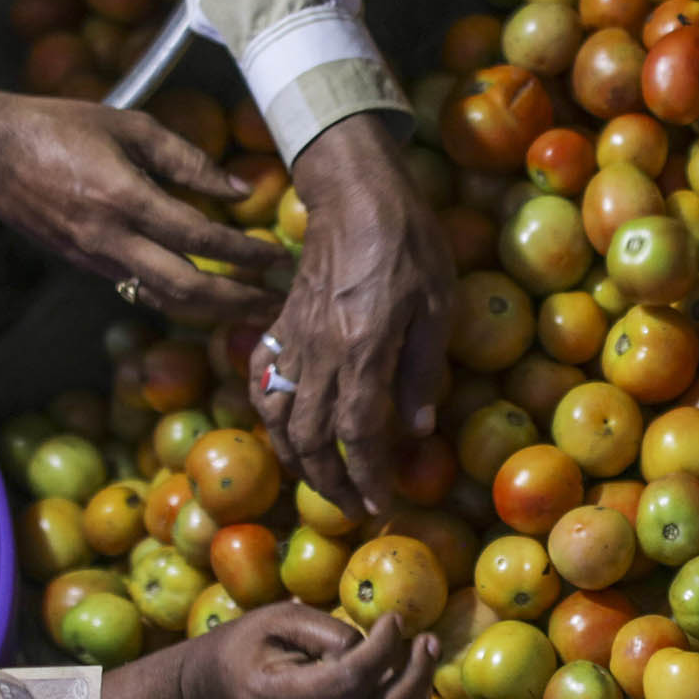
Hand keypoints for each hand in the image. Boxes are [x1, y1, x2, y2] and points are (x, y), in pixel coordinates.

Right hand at [0, 90, 283, 318]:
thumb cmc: (61, 127)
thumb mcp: (130, 127)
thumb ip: (188, 160)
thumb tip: (240, 190)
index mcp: (125, 198)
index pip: (199, 238)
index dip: (244, 253)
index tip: (277, 258)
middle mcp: (112, 238)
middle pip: (186, 288)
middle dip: (236, 302)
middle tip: (275, 305)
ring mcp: (97, 259)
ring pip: (164, 299)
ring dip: (211, 311)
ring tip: (250, 311)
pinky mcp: (86, 266)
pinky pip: (141, 290)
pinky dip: (178, 299)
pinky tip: (206, 299)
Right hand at [181, 600, 438, 698]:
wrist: (217, 690)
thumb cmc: (252, 644)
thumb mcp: (279, 617)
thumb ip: (329, 631)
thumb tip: (380, 649)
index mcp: (269, 696)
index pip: (347, 680)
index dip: (384, 648)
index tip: (395, 621)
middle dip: (414, 680)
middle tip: (426, 645)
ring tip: (423, 680)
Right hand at [256, 113, 453, 516]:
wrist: (356, 193)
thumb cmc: (410, 243)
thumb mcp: (438, 306)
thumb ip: (424, 371)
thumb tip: (417, 432)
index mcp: (362, 349)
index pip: (357, 434)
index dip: (367, 477)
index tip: (380, 503)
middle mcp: (319, 352)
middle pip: (311, 438)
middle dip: (330, 482)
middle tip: (354, 505)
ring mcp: (293, 339)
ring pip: (278, 417)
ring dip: (296, 459)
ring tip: (321, 480)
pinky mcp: (280, 325)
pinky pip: (260, 381)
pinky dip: (267, 415)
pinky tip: (284, 431)